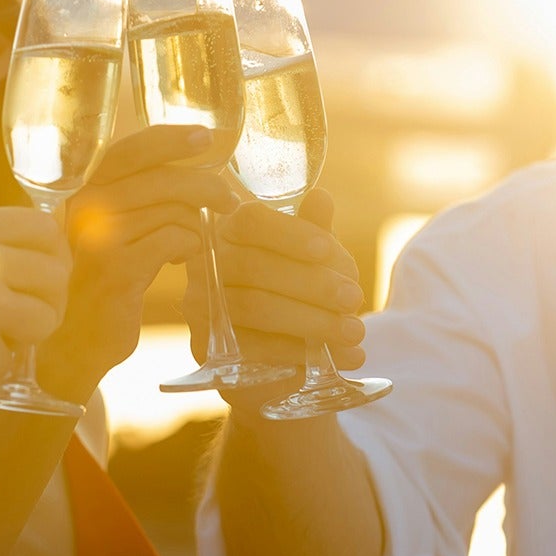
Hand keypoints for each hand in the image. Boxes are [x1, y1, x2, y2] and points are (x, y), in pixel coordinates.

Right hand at [39, 125, 238, 397]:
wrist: (73, 342)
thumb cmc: (102, 281)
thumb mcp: (112, 232)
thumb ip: (137, 199)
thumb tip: (193, 167)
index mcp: (82, 191)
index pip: (130, 149)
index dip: (171, 139)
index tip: (207, 136)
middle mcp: (85, 207)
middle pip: (163, 178)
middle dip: (207, 186)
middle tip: (228, 202)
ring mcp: (98, 237)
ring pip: (175, 211)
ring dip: (196, 228)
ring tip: (190, 246)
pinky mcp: (117, 269)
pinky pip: (176, 240)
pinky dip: (189, 249)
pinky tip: (179, 263)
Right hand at [186, 189, 367, 410]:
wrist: (272, 351)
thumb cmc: (292, 290)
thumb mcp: (309, 260)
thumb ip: (314, 232)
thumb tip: (321, 199)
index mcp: (230, 230)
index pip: (251, 221)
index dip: (290, 233)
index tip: (328, 250)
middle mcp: (207, 264)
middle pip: (255, 267)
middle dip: (312, 283)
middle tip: (355, 298)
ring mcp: (201, 306)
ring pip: (255, 307)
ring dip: (312, 320)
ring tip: (355, 331)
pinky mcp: (209, 346)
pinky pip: (254, 346)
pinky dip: (299, 351)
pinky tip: (337, 356)